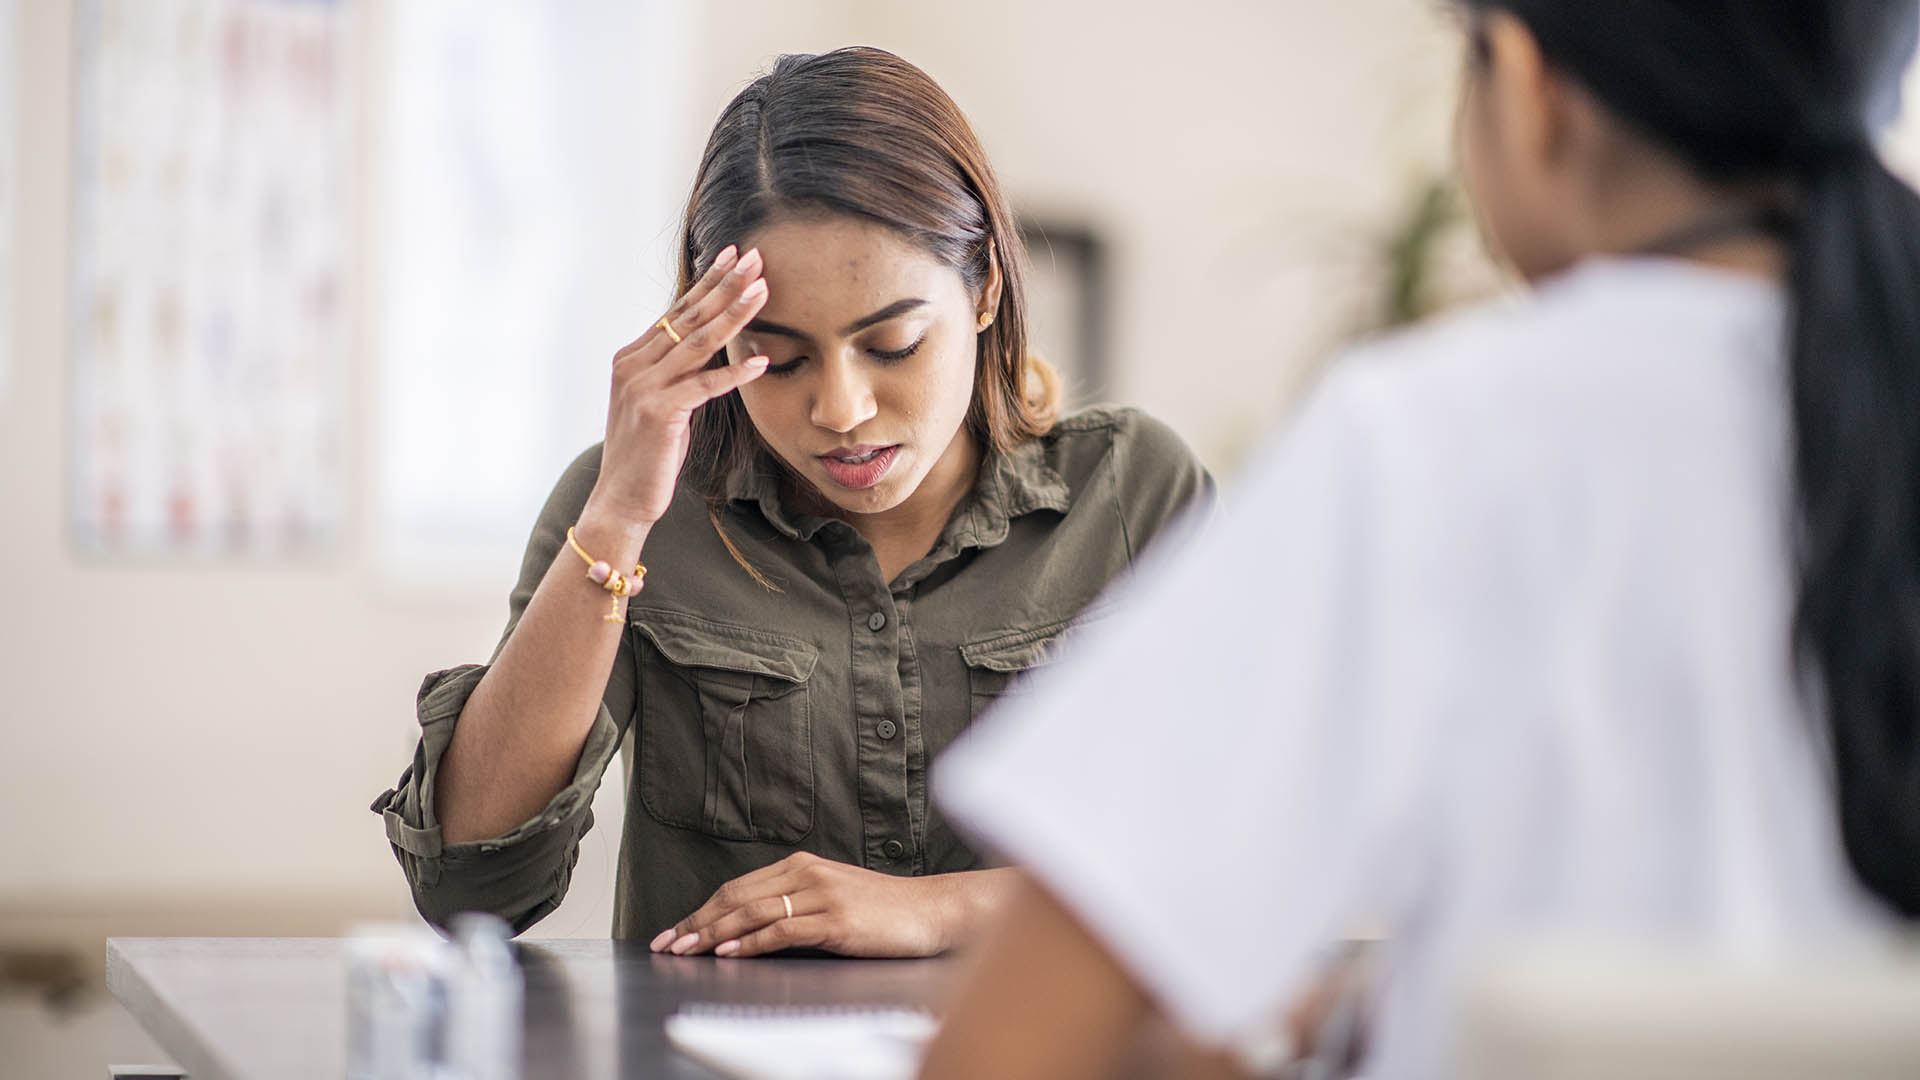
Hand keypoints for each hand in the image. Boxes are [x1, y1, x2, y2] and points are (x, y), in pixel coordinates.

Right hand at [585, 245, 770, 529]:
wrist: (621, 498)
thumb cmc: (649, 453)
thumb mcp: (664, 402)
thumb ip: (680, 372)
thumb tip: (713, 346)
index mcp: (633, 358)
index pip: (678, 311)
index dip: (708, 282)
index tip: (734, 256)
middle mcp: (634, 365)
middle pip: (689, 317)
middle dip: (725, 285)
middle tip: (755, 257)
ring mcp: (644, 388)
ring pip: (698, 343)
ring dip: (734, 315)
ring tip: (762, 291)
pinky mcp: (659, 413)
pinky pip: (703, 387)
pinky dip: (733, 373)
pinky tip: (760, 361)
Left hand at [648, 852, 957, 958]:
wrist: (932, 910)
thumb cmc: (884, 910)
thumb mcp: (833, 896)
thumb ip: (795, 903)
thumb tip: (749, 928)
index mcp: (802, 866)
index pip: (737, 887)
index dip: (701, 910)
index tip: (674, 931)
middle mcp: (807, 874)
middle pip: (736, 897)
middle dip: (696, 923)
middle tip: (666, 944)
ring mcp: (822, 896)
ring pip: (753, 912)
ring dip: (714, 934)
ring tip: (686, 950)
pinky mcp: (836, 921)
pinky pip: (783, 930)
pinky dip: (752, 942)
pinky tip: (731, 954)